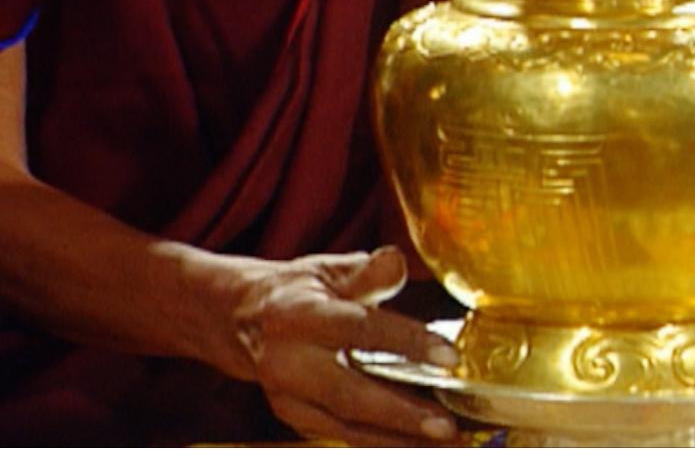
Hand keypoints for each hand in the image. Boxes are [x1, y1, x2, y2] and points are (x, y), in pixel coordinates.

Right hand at [228, 246, 460, 445]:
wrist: (244, 320)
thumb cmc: (300, 291)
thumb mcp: (329, 269)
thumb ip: (366, 271)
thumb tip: (396, 262)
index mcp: (300, 315)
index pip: (360, 330)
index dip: (407, 343)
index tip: (450, 358)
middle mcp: (289, 362)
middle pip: (350, 395)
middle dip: (402, 414)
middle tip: (447, 427)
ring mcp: (287, 397)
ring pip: (347, 427)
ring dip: (399, 440)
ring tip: (448, 444)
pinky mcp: (295, 419)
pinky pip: (344, 436)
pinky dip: (383, 444)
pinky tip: (419, 445)